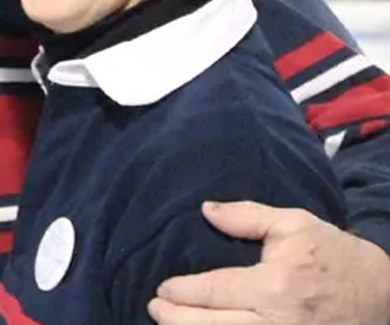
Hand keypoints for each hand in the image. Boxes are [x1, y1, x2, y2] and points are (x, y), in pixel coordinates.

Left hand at [147, 201, 389, 324]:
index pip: (214, 291)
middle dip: (176, 319)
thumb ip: (247, 216)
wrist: (384, 295)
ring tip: (170, 323)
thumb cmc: (336, 256)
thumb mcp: (295, 225)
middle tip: (155, 307)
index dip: (183, 291)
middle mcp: (276, 321)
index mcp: (275, 285)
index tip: (164, 287)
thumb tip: (205, 210)